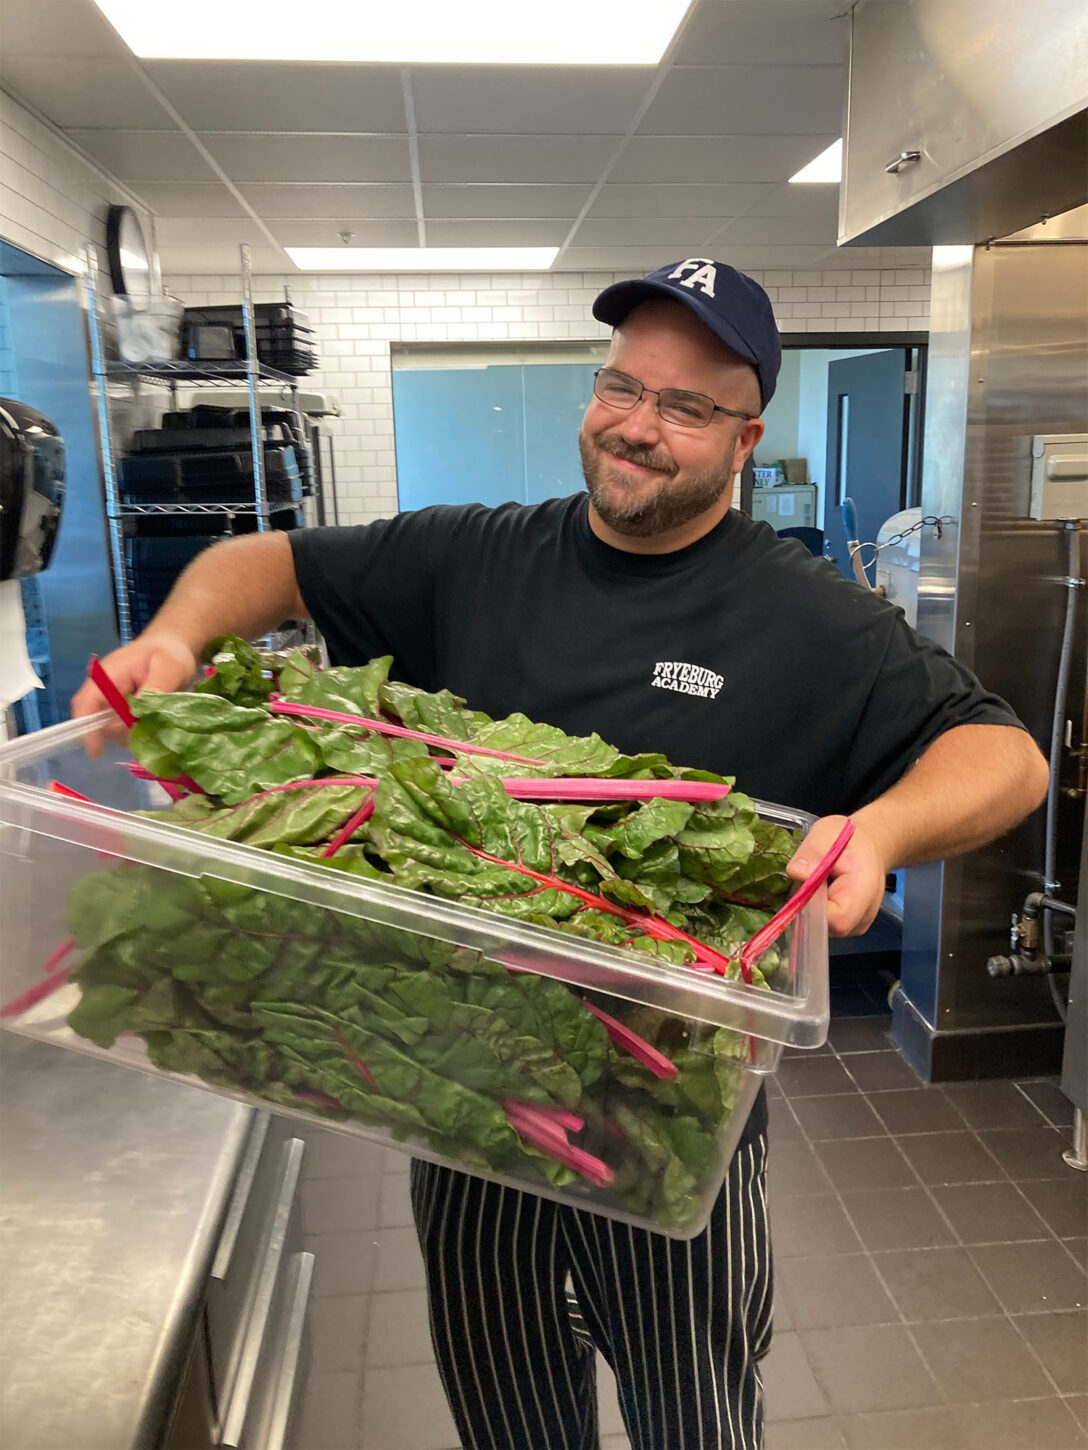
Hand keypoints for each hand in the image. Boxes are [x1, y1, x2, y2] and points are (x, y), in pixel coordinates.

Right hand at [71, 631, 197, 756]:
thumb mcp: (168, 668)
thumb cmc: (169, 653)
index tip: (96, 751)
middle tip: (152, 730)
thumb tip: (138, 716)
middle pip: (98, 723)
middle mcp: (104, 692)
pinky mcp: (123, 712)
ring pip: (113, 731)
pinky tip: (157, 726)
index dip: (86, 729)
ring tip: (159, 723)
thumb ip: (154, 690)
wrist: (173, 648)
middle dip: (121, 733)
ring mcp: (113, 703)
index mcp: (106, 677)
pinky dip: (139, 733)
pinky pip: (125, 730)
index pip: (85, 705)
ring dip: (133, 735)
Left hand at [787, 814, 888, 937]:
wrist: (868, 846)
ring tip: (818, 882)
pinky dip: (814, 909)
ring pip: (819, 927)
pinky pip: (821, 924)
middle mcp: (862, 918)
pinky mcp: (844, 927)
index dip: (812, 908)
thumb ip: (813, 852)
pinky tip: (820, 891)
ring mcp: (854, 926)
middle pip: (823, 927)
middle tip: (810, 878)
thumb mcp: (828, 833)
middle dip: (807, 906)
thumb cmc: (850, 839)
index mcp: (864, 894)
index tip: (802, 887)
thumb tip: (797, 872)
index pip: (835, 919)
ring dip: (809, 907)